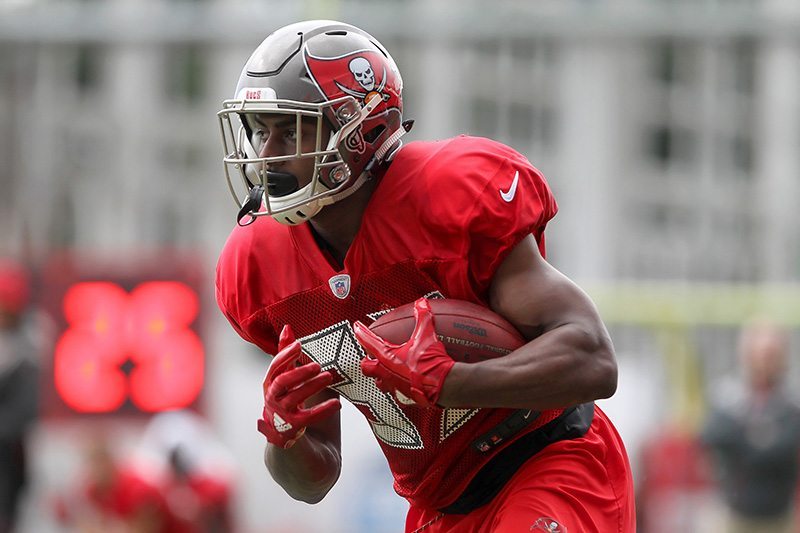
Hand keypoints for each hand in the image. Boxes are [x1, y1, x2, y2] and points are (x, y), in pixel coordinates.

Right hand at [257, 325, 340, 447]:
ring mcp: (281, 413)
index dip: (285, 354)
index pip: (275, 366)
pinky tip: (337, 404)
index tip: (299, 344)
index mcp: (270, 382)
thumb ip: (286, 354)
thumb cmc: (288, 397)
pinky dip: (323, 410)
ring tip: (329, 377)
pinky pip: (308, 418)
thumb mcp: (286, 375)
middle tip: (318, 365)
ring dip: (312, 386)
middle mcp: (272, 397)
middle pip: (282, 382)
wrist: (286, 433)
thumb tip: (286, 327)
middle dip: (299, 372)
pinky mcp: (293, 426)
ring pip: (295, 398)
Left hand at [354, 298, 454, 406]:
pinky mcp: (405, 397)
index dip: (361, 333)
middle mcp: (386, 373)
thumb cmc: (431, 363)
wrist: (444, 385)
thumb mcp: (426, 335)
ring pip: (379, 382)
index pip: (368, 342)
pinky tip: (403, 383)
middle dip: (367, 360)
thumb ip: (423, 317)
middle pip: (367, 367)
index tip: (357, 327)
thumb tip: (422, 304)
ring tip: (384, 370)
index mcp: (387, 357)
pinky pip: (396, 393)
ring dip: (380, 376)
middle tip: (369, 355)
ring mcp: (394, 387)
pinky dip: (397, 387)